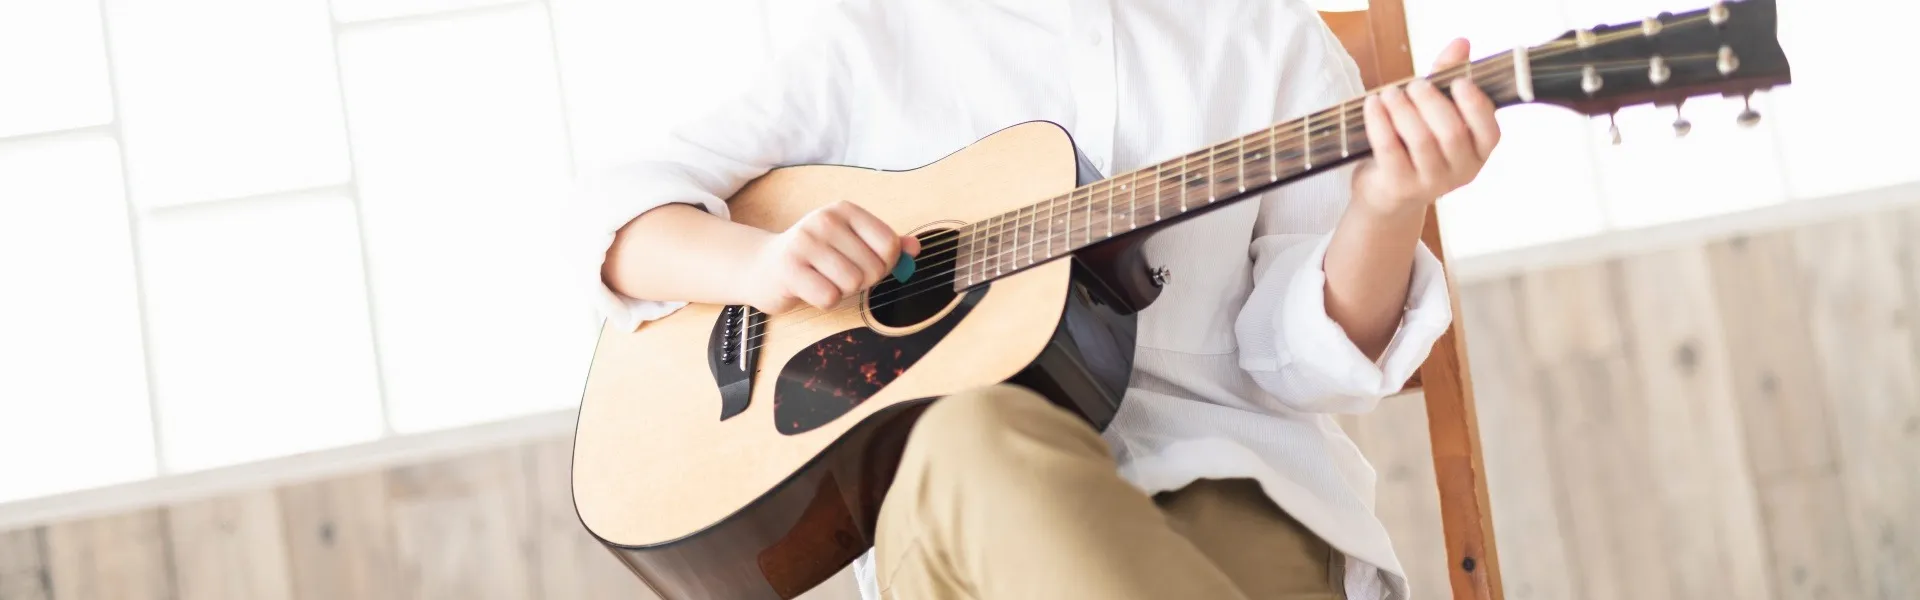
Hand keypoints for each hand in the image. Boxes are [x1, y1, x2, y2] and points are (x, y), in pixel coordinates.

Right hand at [740, 200, 921, 312]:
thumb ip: (885, 245)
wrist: (762, 267)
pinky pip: (829, 297)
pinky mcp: (789, 268)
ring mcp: (805, 242)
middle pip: (873, 268)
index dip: (885, 265)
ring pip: (853, 283)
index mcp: (845, 210)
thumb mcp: (850, 244)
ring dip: (842, 291)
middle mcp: (825, 220)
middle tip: (837, 275)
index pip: (890, 245)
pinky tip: (809, 289)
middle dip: (861, 282)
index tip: (866, 265)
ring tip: (823, 280)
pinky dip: (824, 301)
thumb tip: (916, 248)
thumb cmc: (814, 258)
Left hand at [1352, 38, 1500, 216]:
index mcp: (1479, 151)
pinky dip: (1379, 122)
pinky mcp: (1399, 186)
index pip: (1490, 132)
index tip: (1459, 81)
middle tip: (1413, 84)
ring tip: (1389, 92)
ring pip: (1421, 141)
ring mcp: (1431, 183)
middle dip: (1431, 102)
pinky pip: (1389, 150)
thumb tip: (1461, 42)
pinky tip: (1372, 104)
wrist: (1389, 191)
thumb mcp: (1437, 109)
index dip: (1476, 106)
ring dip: (1403, 109)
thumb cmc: (1418, 141)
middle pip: (1452, 133)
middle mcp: (1461, 171)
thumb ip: (1449, 75)